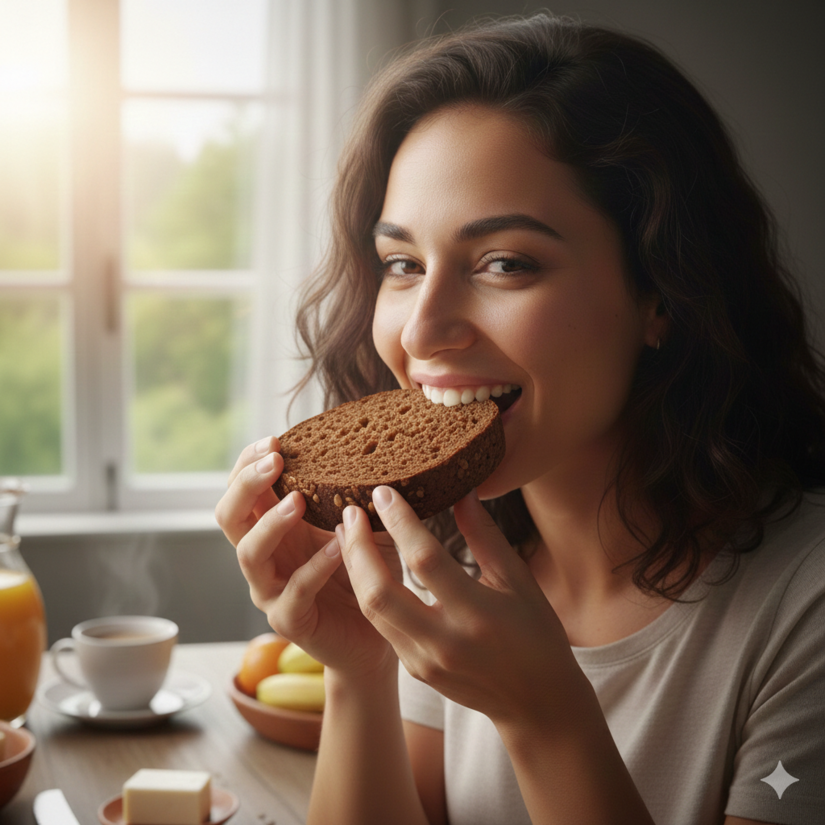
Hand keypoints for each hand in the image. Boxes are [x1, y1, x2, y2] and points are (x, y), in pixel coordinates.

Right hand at [215, 437, 399, 675]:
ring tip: (297, 500)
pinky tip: (336, 547)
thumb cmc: (369, 571)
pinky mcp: (289, 620)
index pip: (243, 489)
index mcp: (275, 527)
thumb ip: (358, 495)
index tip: (274, 440)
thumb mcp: (365, 524)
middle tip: (274, 461)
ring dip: (270, 522)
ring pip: (249, 553)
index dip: (249, 463)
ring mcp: (271, 589)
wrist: (380, 633)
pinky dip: (313, 567)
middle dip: (246, 484)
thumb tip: (372, 456)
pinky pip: (292, 591)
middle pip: (230, 515)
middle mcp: (265, 555)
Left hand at [338, 487, 580, 725]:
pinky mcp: (414, 670)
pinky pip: (382, 626)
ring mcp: (424, 661)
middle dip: (358, 547)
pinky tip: (363, 566)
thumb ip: (485, 536)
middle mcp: (444, 642)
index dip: (401, 522)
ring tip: (347, 532)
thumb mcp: (518, 580)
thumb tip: (461, 492)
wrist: (537, 704)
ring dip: (354, 568)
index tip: (383, 492)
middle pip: (380, 591)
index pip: (425, 560)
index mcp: (477, 614)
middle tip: (351, 510)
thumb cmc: (536, 633)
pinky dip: (367, 592)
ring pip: (371, 610)